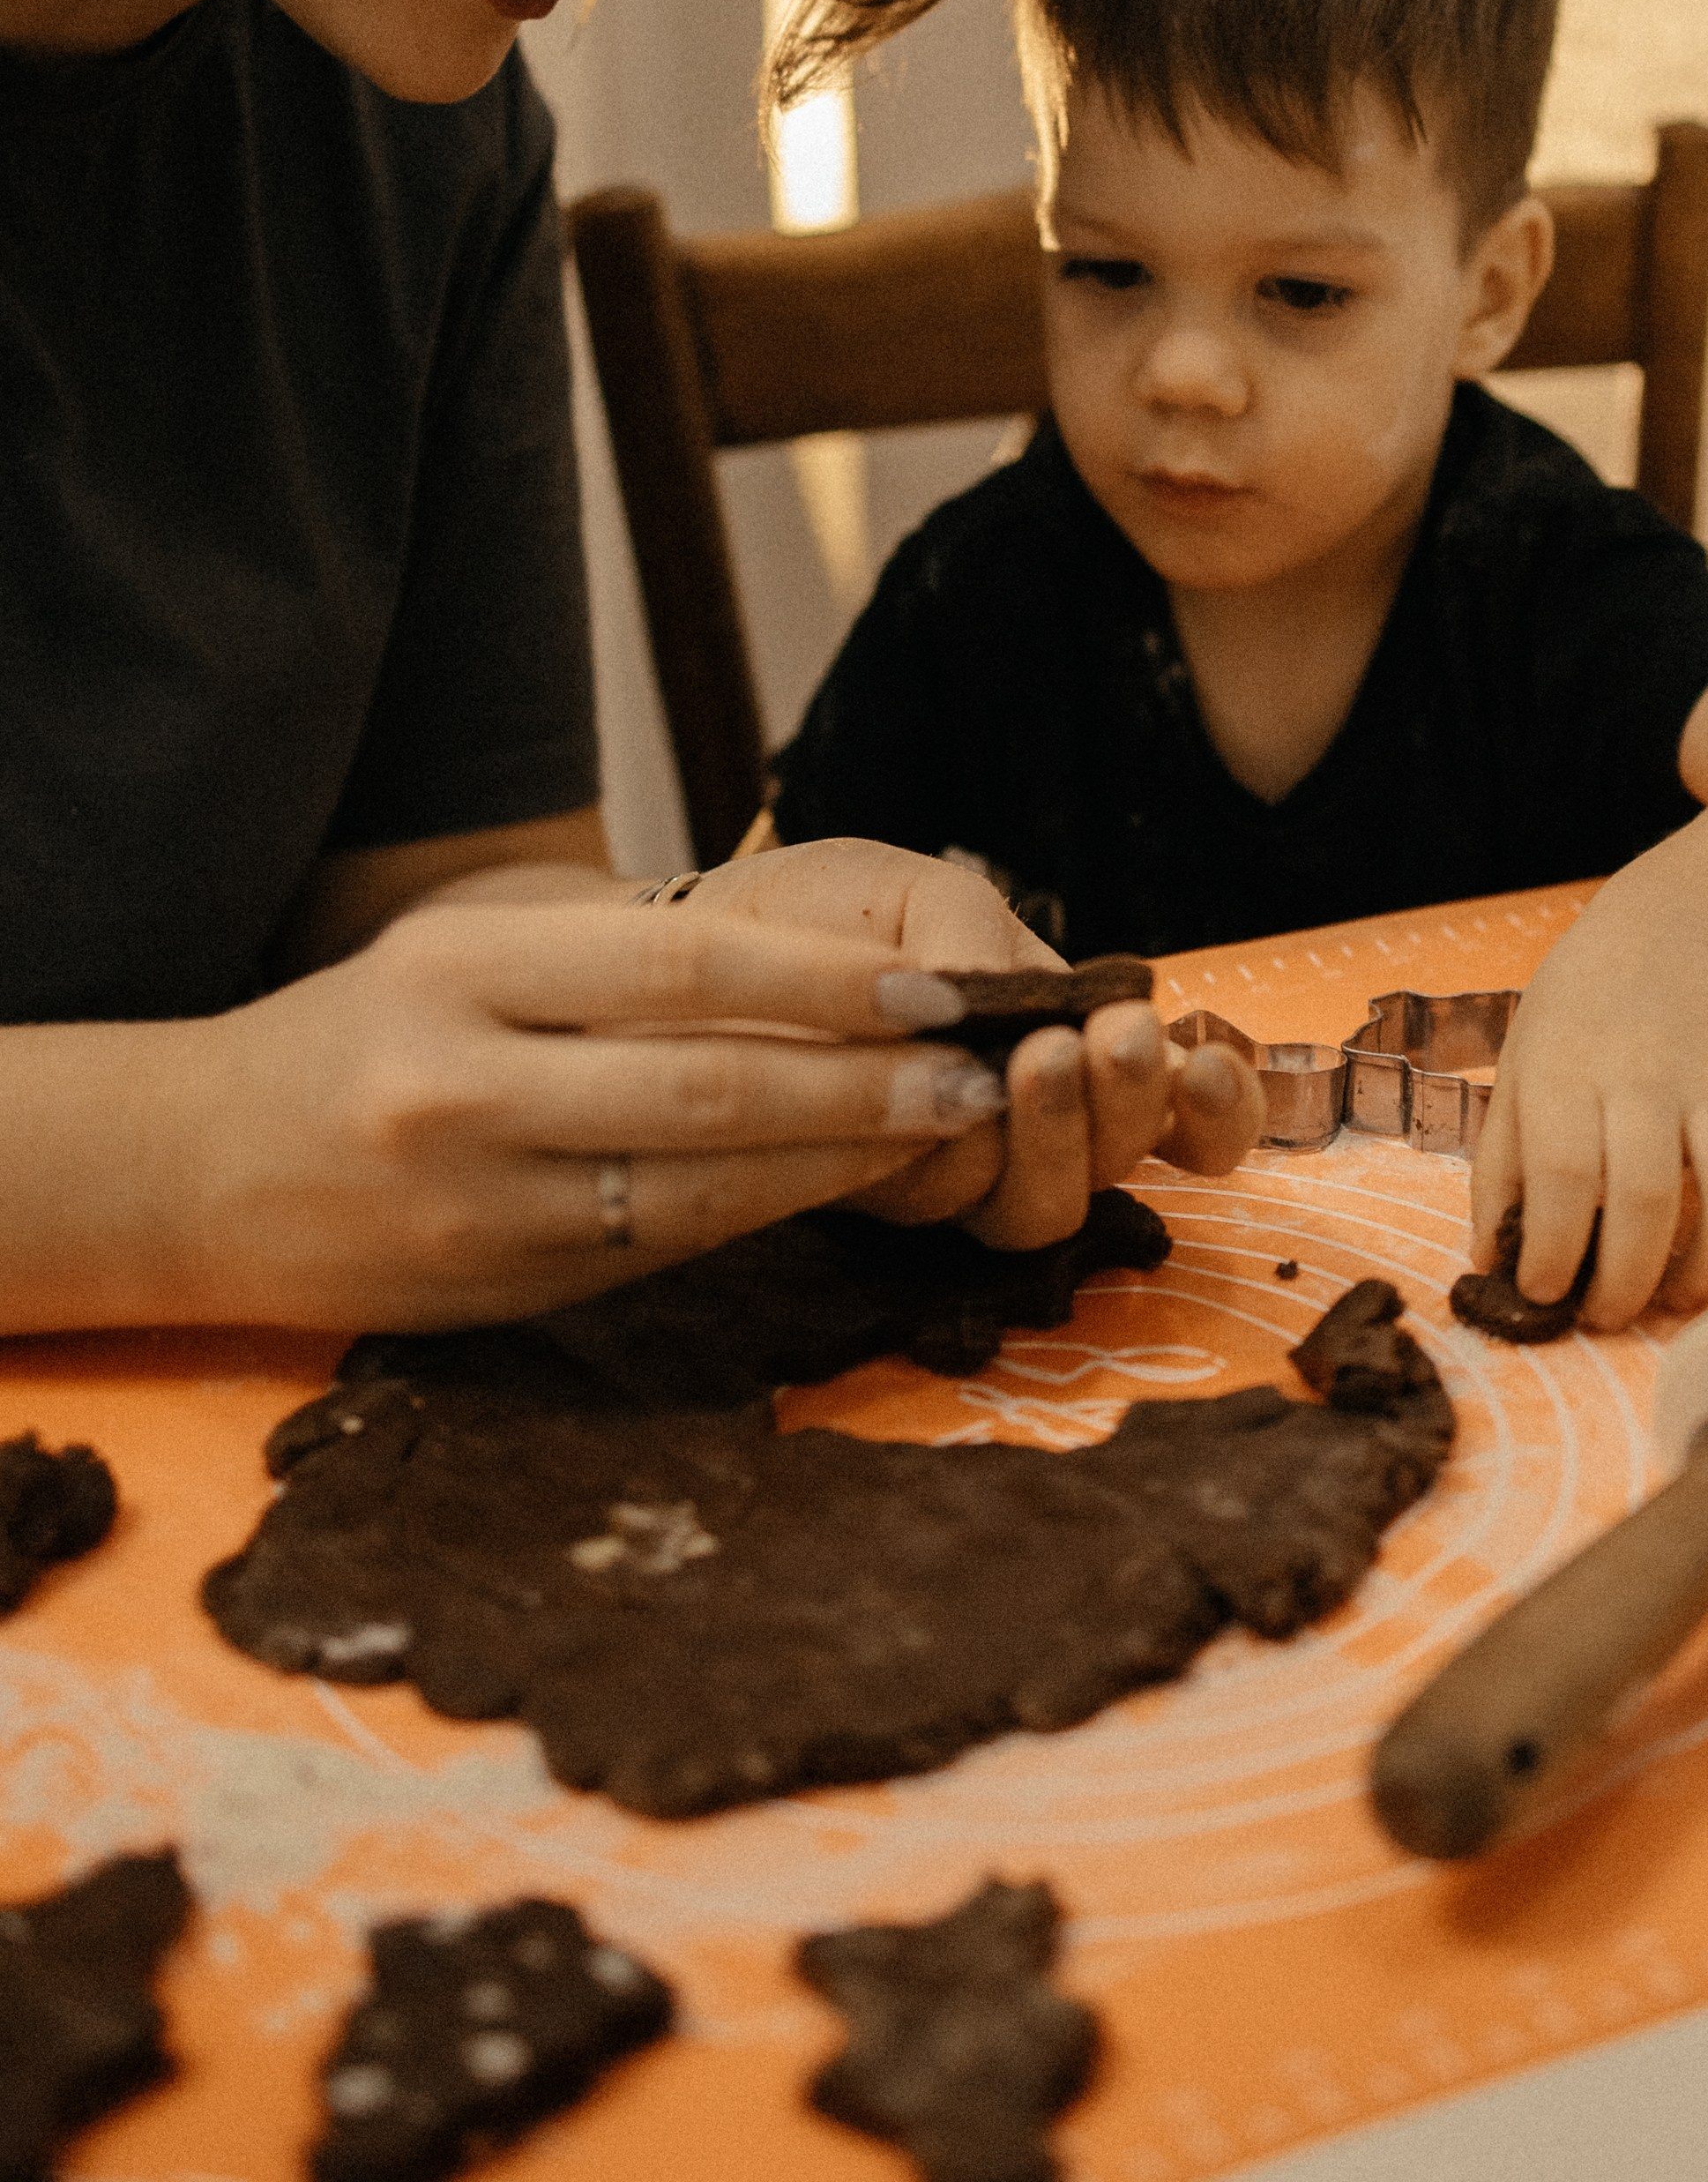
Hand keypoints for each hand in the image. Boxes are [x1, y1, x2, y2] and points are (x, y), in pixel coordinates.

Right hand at [184, 879, 1020, 1329]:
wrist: (191, 1171)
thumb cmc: (364, 1034)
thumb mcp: (464, 954)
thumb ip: (614, 962)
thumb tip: (832, 971)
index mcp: (459, 969)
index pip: (679, 968)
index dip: (823, 983)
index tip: (938, 985)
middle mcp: (460, 1085)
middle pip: (707, 1089)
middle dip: (866, 1084)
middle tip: (981, 1070)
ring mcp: (476, 1201)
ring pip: (699, 1186)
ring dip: (841, 1160)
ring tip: (946, 1127)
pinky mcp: (496, 1289)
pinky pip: (660, 1249)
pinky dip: (768, 1215)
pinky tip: (842, 1184)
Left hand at [699, 837, 1260, 1245]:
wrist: (682, 945)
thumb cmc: (818, 913)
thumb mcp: (918, 893)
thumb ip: (986, 944)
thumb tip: (1042, 1006)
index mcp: (1062, 1050)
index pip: (1178, 1114)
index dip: (1219, 1109)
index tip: (1208, 1063)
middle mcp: (1017, 1130)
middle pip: (1114, 1169)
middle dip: (1129, 1108)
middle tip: (1115, 1041)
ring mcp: (943, 1173)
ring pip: (1033, 1206)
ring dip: (1056, 1137)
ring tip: (1039, 1056)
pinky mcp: (867, 1201)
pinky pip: (932, 1207)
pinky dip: (956, 1156)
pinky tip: (952, 1093)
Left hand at [1469, 913, 1707, 1329]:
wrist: (1665, 939)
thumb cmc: (1573, 1018)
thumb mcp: (1515, 1073)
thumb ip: (1499, 1170)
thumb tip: (1489, 1264)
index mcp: (1567, 1069)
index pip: (1564, 1173)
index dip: (1554, 1249)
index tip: (1542, 1292)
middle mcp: (1646, 1077)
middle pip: (1647, 1196)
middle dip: (1624, 1280)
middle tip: (1601, 1315)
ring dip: (1706, 1271)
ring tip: (1668, 1302)